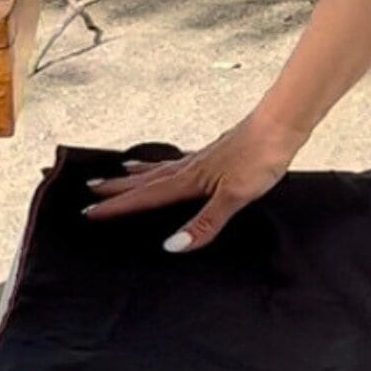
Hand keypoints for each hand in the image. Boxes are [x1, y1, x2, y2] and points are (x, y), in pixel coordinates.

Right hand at [82, 107, 305, 250]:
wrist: (281, 125)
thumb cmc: (261, 159)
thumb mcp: (234, 197)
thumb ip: (205, 223)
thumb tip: (171, 245)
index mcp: (190, 180)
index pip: (147, 197)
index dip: (118, 206)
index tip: (90, 211)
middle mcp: (191, 167)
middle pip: (146, 180)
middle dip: (118, 188)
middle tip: (90, 189)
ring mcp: (203, 158)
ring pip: (160, 168)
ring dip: (138, 174)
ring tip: (120, 172)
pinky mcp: (217, 152)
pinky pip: (180, 160)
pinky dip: (166, 163)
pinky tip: (172, 163)